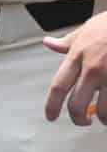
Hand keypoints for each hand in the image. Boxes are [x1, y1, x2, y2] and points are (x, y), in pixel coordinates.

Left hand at [44, 11, 106, 125]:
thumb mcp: (87, 29)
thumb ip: (68, 41)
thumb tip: (49, 44)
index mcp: (78, 55)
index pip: (59, 86)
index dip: (52, 105)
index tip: (50, 116)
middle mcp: (93, 68)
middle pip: (77, 104)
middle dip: (77, 118)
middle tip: (82, 122)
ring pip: (104, 111)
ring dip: (104, 118)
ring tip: (104, 118)